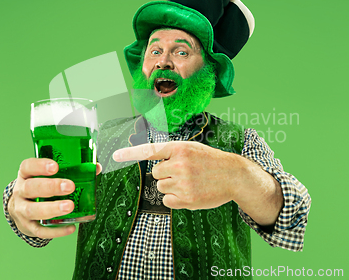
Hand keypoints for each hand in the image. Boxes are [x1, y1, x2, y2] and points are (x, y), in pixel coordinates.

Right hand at [8, 158, 101, 238]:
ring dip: (52, 208)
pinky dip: (56, 231)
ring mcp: (21, 210)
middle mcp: (20, 191)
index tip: (55, 166)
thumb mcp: (48, 176)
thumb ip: (71, 170)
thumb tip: (95, 167)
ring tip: (69, 207)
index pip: (28, 167)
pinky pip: (40, 230)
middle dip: (51, 187)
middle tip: (69, 186)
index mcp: (26, 175)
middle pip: (31, 188)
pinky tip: (70, 227)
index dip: (40, 166)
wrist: (20, 208)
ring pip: (32, 210)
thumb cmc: (40, 187)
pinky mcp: (27, 226)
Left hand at [113, 141, 238, 209]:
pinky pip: (167, 201)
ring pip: (160, 187)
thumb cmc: (210, 161)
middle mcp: (180, 164)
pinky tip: (189, 193)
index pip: (150, 150)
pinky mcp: (187, 199)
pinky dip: (174, 199)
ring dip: (170, 187)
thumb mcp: (192, 148)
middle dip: (165, 175)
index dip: (130, 153)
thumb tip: (153, 167)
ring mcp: (183, 182)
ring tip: (189, 182)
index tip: (115, 155)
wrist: (234, 175)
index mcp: (179, 148)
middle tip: (184, 173)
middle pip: (155, 174)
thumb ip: (172, 153)